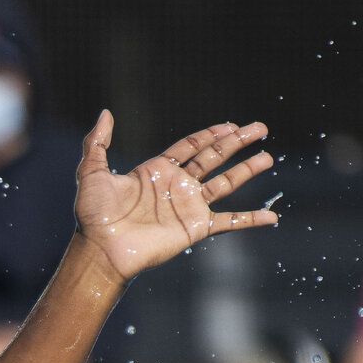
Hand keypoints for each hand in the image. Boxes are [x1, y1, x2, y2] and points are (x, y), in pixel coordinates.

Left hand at [73, 113, 275, 281]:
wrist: (101, 250)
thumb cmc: (94, 215)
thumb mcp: (90, 172)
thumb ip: (97, 143)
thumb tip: (105, 113)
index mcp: (156, 171)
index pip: (190, 147)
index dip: (210, 134)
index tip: (231, 125)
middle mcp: (176, 186)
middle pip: (214, 158)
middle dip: (237, 142)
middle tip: (260, 127)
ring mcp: (188, 207)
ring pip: (225, 184)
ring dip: (247, 171)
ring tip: (268, 157)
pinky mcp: (195, 228)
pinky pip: (229, 222)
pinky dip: (250, 219)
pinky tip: (272, 217)